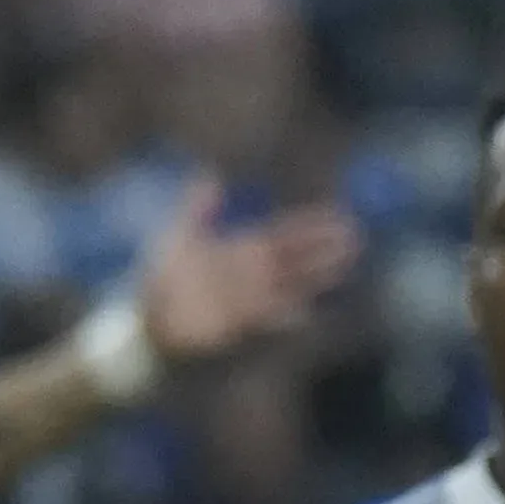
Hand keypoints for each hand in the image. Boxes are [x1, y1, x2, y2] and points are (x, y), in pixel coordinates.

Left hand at [138, 192, 361, 366]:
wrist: (147, 323)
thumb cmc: (162, 282)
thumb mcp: (178, 237)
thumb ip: (197, 209)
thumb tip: (211, 176)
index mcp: (243, 251)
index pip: (285, 235)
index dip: (311, 226)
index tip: (338, 215)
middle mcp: (254, 276)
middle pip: (297, 260)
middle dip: (326, 250)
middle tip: (356, 237)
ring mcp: (250, 301)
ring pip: (292, 287)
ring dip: (318, 278)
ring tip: (345, 267)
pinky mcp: (240, 326)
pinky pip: (269, 320)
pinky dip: (286, 317)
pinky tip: (305, 313)